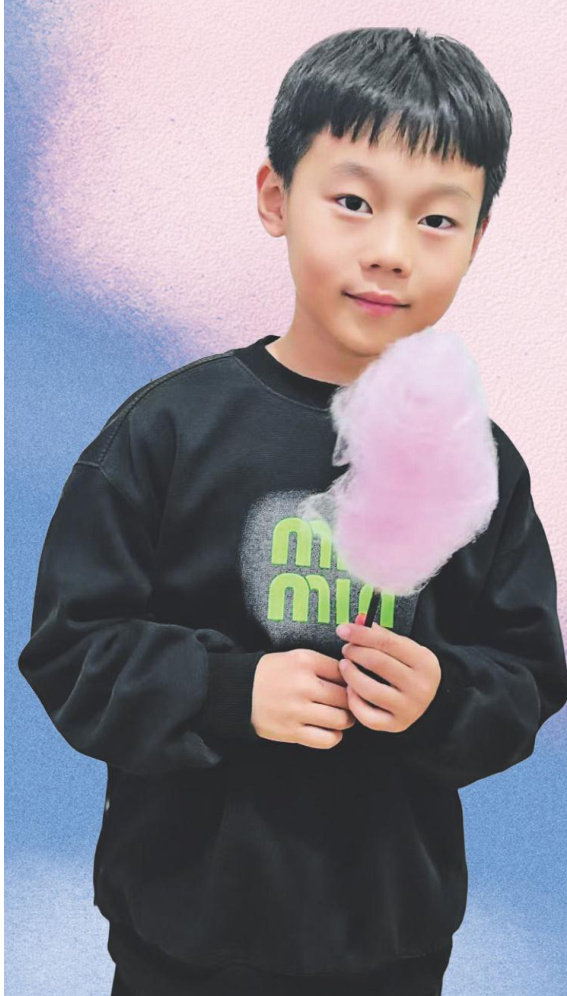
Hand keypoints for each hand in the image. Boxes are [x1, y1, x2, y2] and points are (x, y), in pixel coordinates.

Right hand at [251, 648, 355, 749]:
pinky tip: (329, 730)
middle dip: (350, 701)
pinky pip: (327, 739)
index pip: (345, 673)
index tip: (348, 685)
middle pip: (346, 697)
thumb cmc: (272, 673)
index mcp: (306, 661)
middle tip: (347, 702)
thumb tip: (353, 681)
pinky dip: (334, 736)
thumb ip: (323, 665)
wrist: (239, 691)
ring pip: (341, 719)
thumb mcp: (296, 657)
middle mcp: (303, 685)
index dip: (350, 680)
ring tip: (340, 716)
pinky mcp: (291, 732)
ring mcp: (297, 710)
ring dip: (346, 719)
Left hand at [336, 613, 440, 732]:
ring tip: (344, 666)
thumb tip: (357, 620)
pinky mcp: (396, 725)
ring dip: (350, 674)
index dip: (362, 634)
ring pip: (370, 690)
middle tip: (346, 649)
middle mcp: (420, 687)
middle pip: (378, 663)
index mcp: (425, 662)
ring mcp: (409, 709)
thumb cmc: (409, 669)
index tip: (343, 629)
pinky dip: (354, 701)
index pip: (388, 642)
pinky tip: (351, 689)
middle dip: (355, 652)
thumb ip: (382, 635)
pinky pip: (367, 715)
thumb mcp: (405, 649)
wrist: (429, 701)